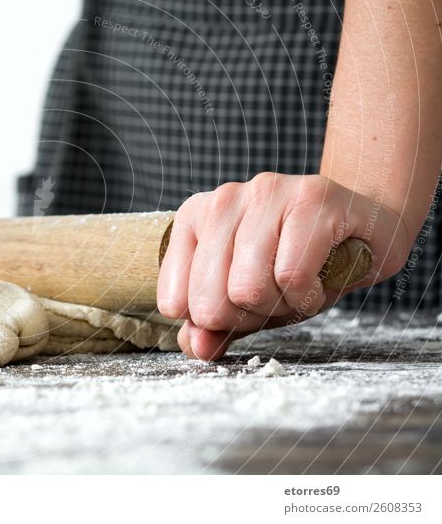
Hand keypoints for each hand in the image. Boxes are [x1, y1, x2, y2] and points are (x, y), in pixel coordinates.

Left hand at [157, 173, 410, 360]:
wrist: (365, 228)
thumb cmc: (297, 264)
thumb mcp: (245, 303)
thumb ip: (213, 327)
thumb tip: (197, 348)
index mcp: (193, 219)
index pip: (175, 301)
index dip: (214, 321)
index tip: (240, 304)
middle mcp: (222, 200)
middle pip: (209, 300)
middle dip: (247, 316)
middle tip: (276, 296)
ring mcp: (264, 192)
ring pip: (247, 288)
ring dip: (281, 306)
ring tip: (299, 284)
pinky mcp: (311, 197)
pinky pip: (291, 276)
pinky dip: (310, 295)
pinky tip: (322, 276)